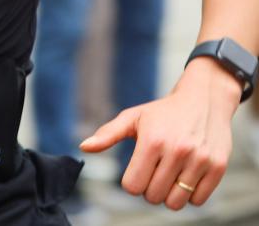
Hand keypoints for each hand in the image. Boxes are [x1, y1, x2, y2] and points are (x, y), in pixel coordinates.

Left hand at [80, 59, 240, 209]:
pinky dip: (190, 194)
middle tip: (155, 170)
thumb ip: (108, 134)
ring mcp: (199, 160)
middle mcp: (176, 150)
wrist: (204, 99)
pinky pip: (198, 201)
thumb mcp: (133, 117)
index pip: (133, 186)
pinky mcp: (218, 167)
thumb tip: (84, 147)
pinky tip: (187, 175)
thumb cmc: (163, 112)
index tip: (138, 169)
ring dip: (169, 194)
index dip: (132, 181)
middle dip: (150, 188)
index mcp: (152, 140)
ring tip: (170, 174)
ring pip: (176, 203)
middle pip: (153, 196)